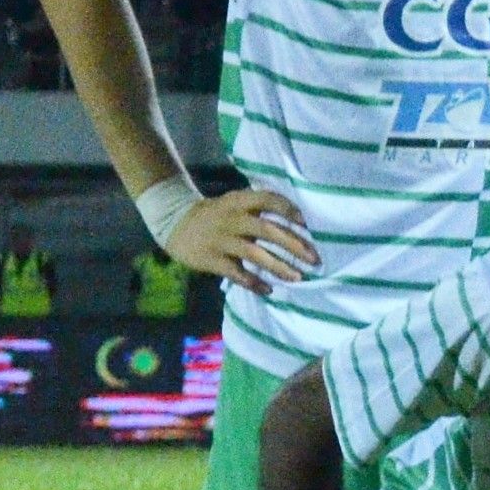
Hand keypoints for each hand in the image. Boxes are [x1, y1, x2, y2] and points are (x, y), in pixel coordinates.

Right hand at [176, 188, 318, 295]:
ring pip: (254, 253)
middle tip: (314, 259)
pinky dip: (253, 282)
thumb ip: (259, 208)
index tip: (308, 224)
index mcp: (239, 201)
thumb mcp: (234, 203)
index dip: (289, 210)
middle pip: (267, 229)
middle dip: (294, 244)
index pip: (268, 199)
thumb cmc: (217, 215)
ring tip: (298, 277)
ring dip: (278, 266)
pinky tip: (268, 289)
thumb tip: (299, 222)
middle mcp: (232, 219)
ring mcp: (221, 239)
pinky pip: (236, 273)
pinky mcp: (211, 259)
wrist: (175, 224)